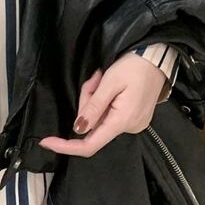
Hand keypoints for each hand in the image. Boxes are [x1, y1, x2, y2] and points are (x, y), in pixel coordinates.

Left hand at [37, 51, 168, 157]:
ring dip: (94, 98)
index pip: (89, 144)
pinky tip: (109, 85)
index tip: (47, 142)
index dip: (66, 146)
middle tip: (94, 80)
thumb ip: (92, 107)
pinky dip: (103, 100)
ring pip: (99, 118)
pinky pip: (109, 114)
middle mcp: (129, 128)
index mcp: (122, 121)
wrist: (157, 59)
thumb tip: (78, 129)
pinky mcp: (133, 117)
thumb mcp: (109, 83)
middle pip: (92, 125)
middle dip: (86, 102)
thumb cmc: (134, 67)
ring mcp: (133, 124)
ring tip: (103, 78)